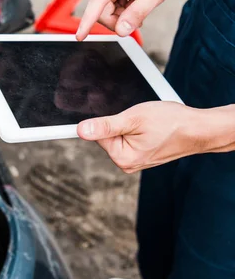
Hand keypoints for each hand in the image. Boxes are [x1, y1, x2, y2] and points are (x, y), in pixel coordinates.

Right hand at [76, 0, 181, 39]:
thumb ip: (137, 13)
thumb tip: (121, 30)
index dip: (89, 20)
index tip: (80, 36)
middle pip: (101, 10)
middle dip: (117, 20)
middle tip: (137, 20)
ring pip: (103, 10)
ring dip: (119, 15)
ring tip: (136, 5)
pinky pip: (105, 5)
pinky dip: (118, 9)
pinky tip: (131, 2)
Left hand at [77, 101, 234, 172]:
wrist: (198, 130)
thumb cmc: (172, 122)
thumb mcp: (134, 118)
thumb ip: (105, 126)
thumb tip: (80, 130)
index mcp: (122, 158)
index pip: (98, 134)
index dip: (106, 119)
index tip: (121, 114)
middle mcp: (127, 164)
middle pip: (108, 136)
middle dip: (119, 122)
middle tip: (138, 116)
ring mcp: (135, 161)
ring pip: (120, 136)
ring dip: (129, 124)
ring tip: (148, 122)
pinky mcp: (142, 156)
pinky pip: (130, 139)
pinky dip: (136, 130)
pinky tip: (150, 127)